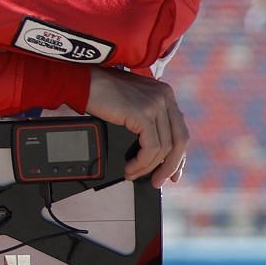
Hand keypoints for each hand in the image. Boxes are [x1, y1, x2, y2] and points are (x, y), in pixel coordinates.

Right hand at [85, 68, 189, 186]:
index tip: (173, 173)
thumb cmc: (103, 94)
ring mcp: (156, 104)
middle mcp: (165, 97)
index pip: (181, 131)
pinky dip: (141, 163)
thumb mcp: (134, 104)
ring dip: (149, 167)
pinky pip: (151, 148)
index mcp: (166, 95)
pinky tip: (131, 167)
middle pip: (179, 141)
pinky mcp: (143, 113)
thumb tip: (157, 152)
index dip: (179, 156)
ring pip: (164, 148)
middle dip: (170, 166)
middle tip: (158, 181)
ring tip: (134, 174)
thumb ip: (150, 120)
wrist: (84, 83)